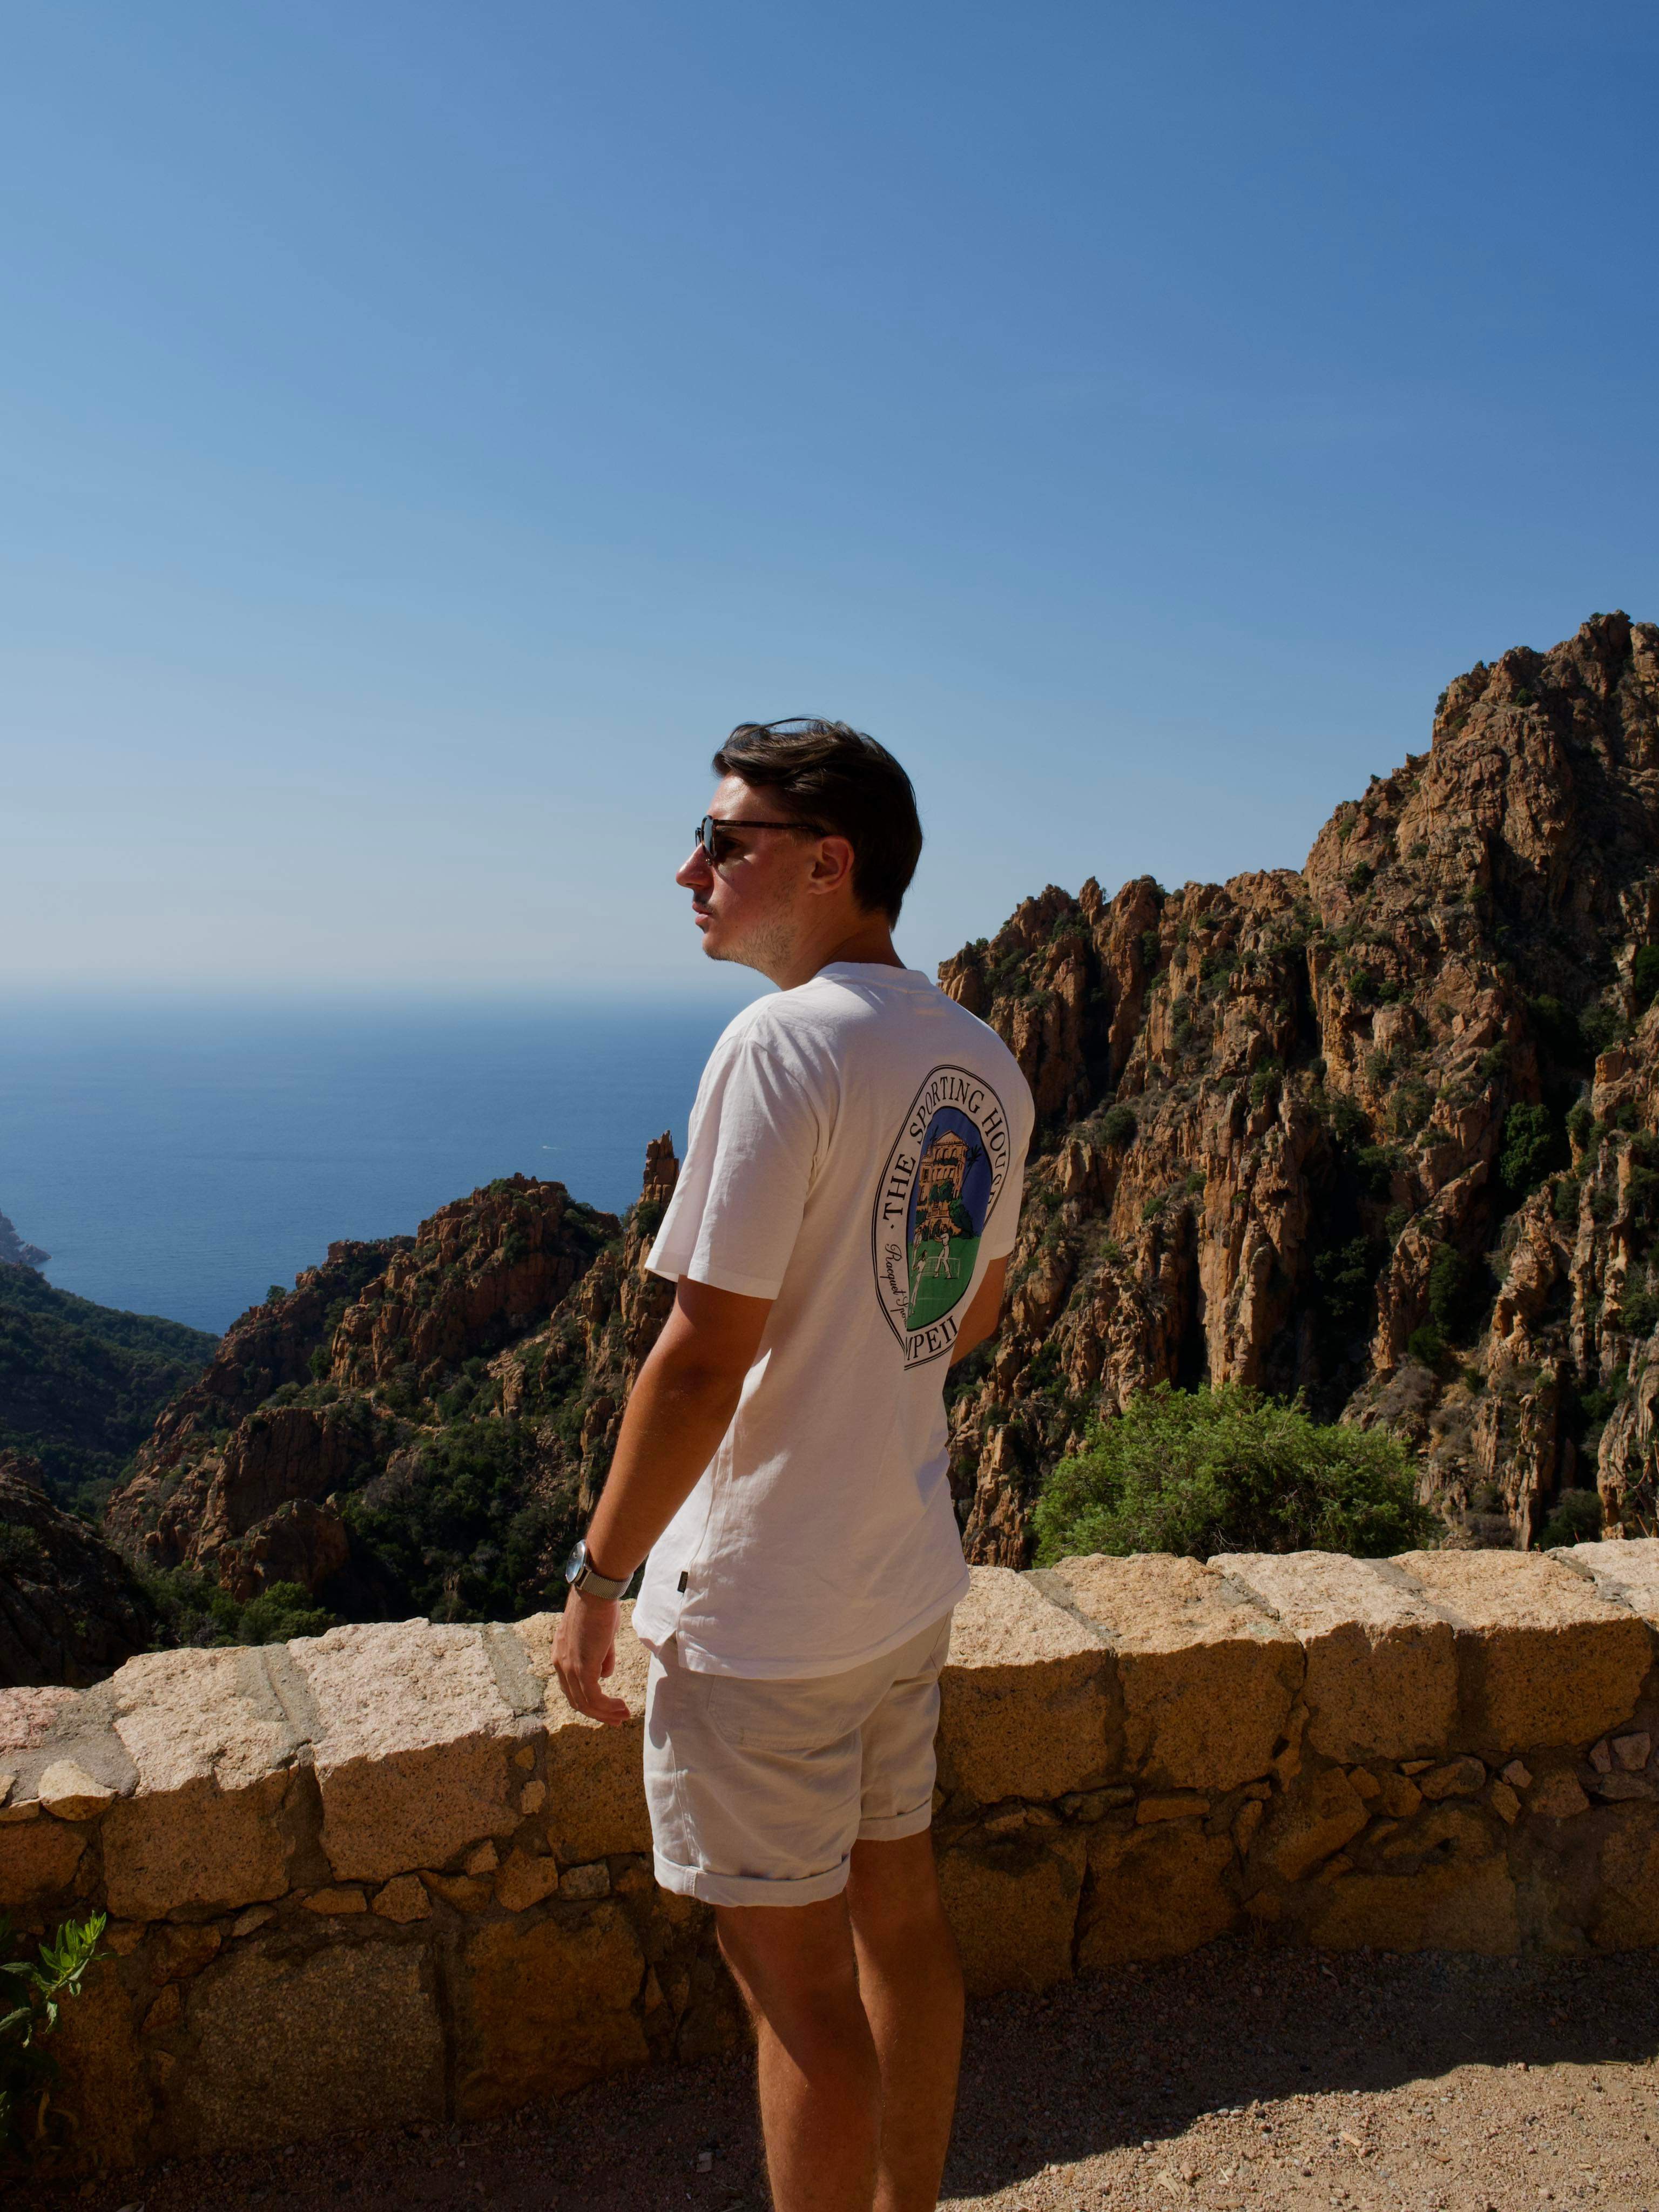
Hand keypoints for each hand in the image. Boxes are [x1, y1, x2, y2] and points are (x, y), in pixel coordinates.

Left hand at [552, 1590, 630, 1725]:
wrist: (595, 1593)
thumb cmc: (600, 1607)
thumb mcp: (600, 1637)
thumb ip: (601, 1657)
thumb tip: (605, 1675)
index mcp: (561, 1655)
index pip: (572, 1687)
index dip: (589, 1701)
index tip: (607, 1707)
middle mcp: (560, 1665)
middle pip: (576, 1700)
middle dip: (598, 1713)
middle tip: (617, 1719)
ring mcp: (570, 1667)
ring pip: (585, 1703)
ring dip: (606, 1713)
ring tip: (623, 1716)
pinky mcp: (582, 1668)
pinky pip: (593, 1697)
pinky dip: (607, 1707)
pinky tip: (620, 1707)